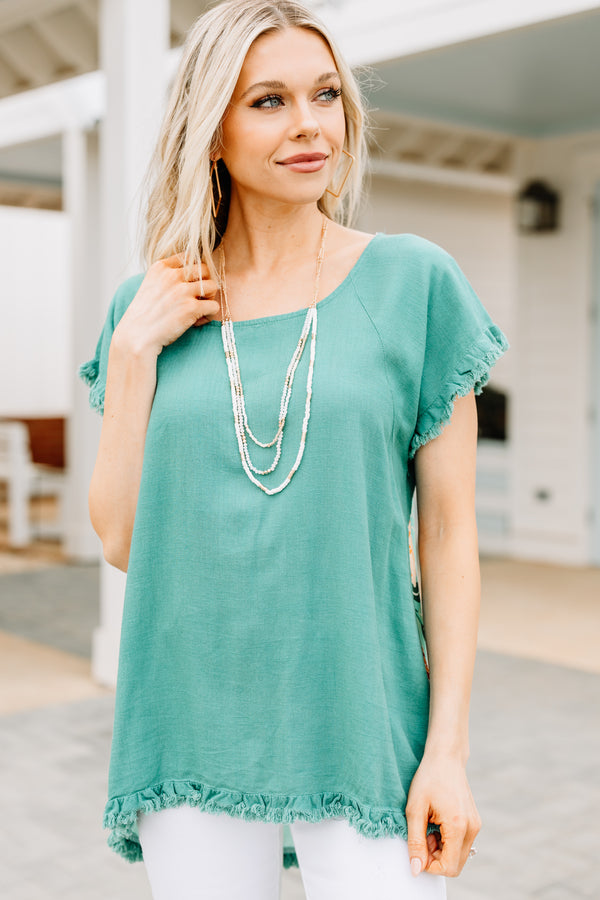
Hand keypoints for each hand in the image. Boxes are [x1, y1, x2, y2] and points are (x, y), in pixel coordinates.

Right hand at [112, 253, 220, 357]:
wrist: (136, 337)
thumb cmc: (145, 316)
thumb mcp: (151, 287)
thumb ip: (167, 278)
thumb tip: (193, 277)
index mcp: (161, 267)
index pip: (189, 256)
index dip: (193, 273)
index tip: (187, 287)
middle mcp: (172, 275)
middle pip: (205, 269)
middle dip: (204, 284)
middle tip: (196, 299)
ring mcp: (182, 290)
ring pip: (213, 286)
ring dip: (209, 299)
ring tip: (197, 311)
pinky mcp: (191, 307)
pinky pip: (214, 306)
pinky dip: (209, 315)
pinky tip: (196, 322)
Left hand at [405, 752, 480, 877]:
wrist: (446, 757)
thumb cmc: (428, 778)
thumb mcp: (414, 809)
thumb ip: (415, 842)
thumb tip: (416, 870)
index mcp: (458, 826)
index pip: (449, 867)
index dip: (430, 866)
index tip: (418, 848)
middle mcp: (472, 828)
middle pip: (455, 865)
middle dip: (436, 858)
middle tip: (422, 836)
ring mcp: (475, 825)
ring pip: (458, 856)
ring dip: (441, 850)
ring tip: (428, 827)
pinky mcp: (474, 822)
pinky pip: (461, 844)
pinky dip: (448, 842)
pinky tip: (437, 824)